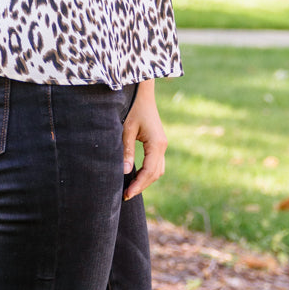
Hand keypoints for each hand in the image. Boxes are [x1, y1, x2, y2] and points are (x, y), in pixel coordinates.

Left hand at [121, 82, 166, 200]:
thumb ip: (126, 151)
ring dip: (145, 181)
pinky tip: (135, 176)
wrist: (143, 94)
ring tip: (130, 188)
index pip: (149, 171)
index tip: (127, 194)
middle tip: (126, 196)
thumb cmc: (133, 108)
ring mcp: (163, 145)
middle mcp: (163, 146)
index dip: (138, 185)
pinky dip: (147, 173)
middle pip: (155, 174)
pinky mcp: (159, 143)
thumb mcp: (126, 129)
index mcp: (157, 144)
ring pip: (157, 170)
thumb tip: (125, 172)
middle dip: (141, 186)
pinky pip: (156, 163)